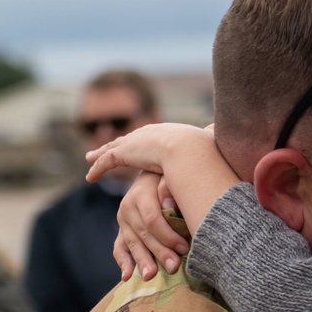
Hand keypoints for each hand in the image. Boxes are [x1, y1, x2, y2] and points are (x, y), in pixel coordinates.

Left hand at [85, 121, 213, 181]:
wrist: (188, 151)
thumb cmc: (202, 157)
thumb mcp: (203, 160)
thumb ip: (205, 167)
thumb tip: (221, 176)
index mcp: (166, 135)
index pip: (150, 140)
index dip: (141, 144)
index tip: (135, 148)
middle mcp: (148, 135)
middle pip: (128, 140)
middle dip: (117, 144)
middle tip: (106, 149)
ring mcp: (135, 143)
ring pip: (113, 149)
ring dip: (101, 154)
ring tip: (90, 159)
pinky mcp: (125, 153)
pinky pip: (107, 161)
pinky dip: (98, 167)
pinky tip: (90, 177)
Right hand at [115, 172, 187, 280]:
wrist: (154, 176)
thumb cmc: (170, 181)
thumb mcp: (171, 177)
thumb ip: (169, 187)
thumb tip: (168, 205)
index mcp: (140, 193)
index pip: (152, 219)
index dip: (168, 235)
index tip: (185, 248)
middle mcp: (128, 207)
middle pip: (144, 234)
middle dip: (159, 252)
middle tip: (174, 267)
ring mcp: (123, 221)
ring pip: (132, 243)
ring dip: (142, 260)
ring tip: (151, 276)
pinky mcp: (123, 231)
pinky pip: (119, 248)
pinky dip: (123, 262)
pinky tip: (127, 277)